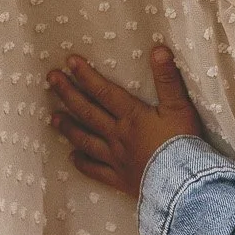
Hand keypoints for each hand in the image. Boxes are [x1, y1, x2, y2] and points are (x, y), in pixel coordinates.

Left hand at [47, 46, 203, 198]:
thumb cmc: (182, 144)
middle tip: (51, 80)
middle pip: (88, 112)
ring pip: (87, 140)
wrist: (183, 184)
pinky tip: (72, 158)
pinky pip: (96, 171)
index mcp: (131, 116)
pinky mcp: (120, 180)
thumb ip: (168, 78)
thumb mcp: (179, 107)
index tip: (68, 62)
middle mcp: (118, 135)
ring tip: (54, 117)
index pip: (104, 91)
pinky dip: (83, 164)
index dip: (86, 75)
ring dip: (69, 127)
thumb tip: (159, 49)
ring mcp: (116, 159)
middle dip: (68, 94)